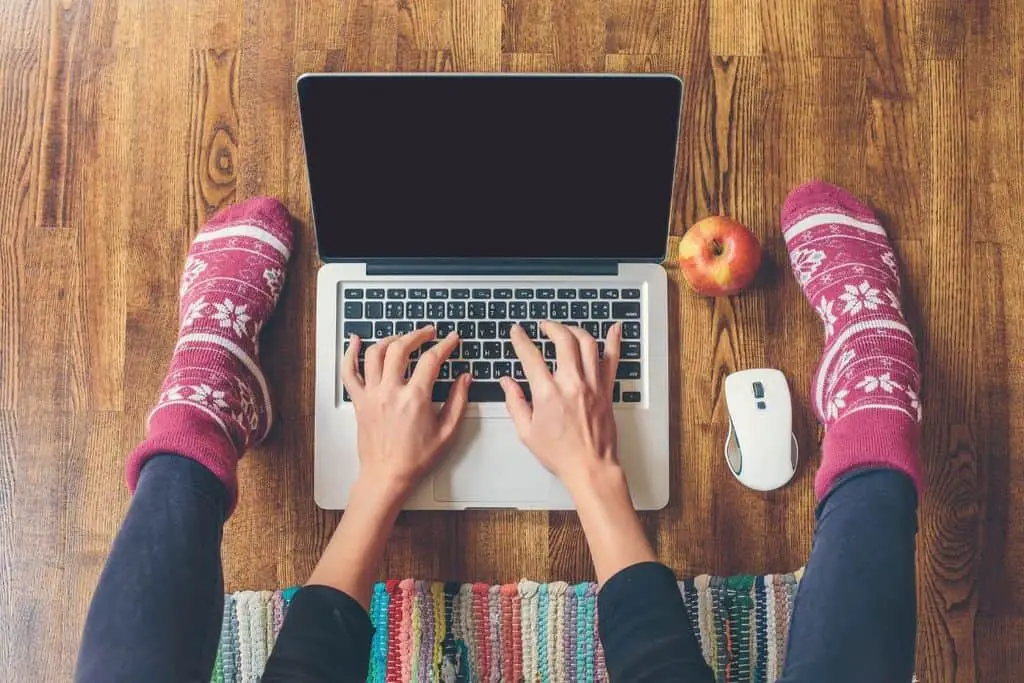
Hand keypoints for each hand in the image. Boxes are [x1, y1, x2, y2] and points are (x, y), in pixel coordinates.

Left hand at [340, 326, 470, 501]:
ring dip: (390, 339)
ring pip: (375, 354)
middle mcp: (390, 392)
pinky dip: (351, 354)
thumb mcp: (447, 432)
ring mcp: (371, 395)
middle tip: (429, 332)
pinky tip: (356, 341)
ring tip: (402, 338)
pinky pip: (349, 372)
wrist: (387, 476)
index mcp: (415, 398)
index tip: (452, 340)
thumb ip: (458, 401)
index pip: (431, 360)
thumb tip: (465, 378)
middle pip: (401, 348)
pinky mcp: (359, 402)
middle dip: (417, 335)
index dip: (445, 345)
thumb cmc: (415, 459)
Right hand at [499, 320, 622, 492]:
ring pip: (587, 343)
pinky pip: (612, 360)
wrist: (591, 467)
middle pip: (563, 340)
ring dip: (575, 330)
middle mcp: (572, 384)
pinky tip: (614, 329)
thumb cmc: (561, 454)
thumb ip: (515, 402)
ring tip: (566, 330)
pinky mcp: (607, 390)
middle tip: (544, 326)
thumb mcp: (527, 432)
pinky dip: (614, 341)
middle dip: (551, 327)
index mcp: (548, 394)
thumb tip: (507, 383)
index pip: (531, 356)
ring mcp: (593, 385)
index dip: (521, 340)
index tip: (517, 332)